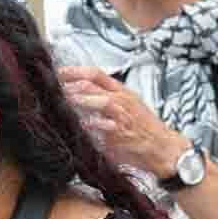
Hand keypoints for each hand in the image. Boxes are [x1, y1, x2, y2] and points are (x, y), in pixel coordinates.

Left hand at [65, 70, 185, 178]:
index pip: (95, 73)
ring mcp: (123, 116)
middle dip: (72, 84)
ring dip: (82, 99)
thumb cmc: (144, 128)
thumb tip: (77, 94)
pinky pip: (106, 125)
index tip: (58, 72)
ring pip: (101, 100)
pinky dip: (93, 124)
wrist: (164, 147)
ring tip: (66, 99)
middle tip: (53, 86)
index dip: (75, 71)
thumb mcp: (127, 105)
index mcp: (121, 91)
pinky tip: (81, 124)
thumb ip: (105, 98)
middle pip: (94, 84)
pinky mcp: (122, 133)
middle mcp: (122, 100)